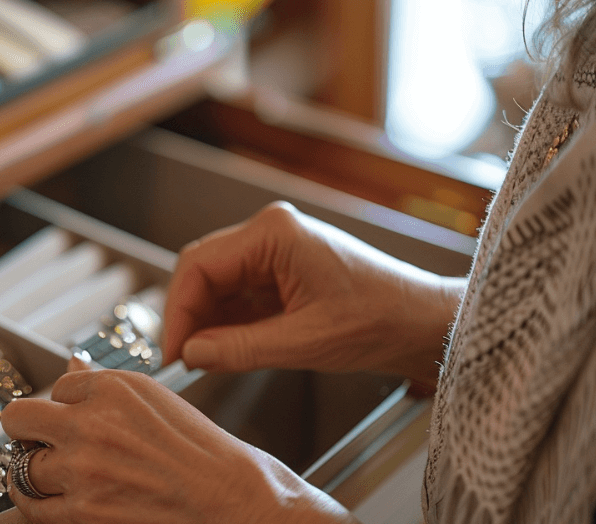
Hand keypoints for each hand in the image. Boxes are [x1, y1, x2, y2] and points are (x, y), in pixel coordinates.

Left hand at [0, 363, 353, 523]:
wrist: (234, 502)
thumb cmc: (207, 456)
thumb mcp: (158, 402)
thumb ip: (107, 389)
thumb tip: (72, 369)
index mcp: (114, 387)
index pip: (57, 386)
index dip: (63, 405)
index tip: (67, 418)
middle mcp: (93, 422)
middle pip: (20, 419)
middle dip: (28, 431)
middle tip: (39, 443)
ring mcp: (83, 469)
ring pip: (21, 466)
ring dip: (36, 472)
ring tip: (58, 478)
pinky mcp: (83, 512)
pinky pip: (31, 507)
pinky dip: (37, 506)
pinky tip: (54, 502)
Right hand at [163, 202, 463, 387]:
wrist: (421, 324)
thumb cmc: (380, 319)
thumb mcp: (305, 342)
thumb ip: (240, 348)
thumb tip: (191, 354)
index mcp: (273, 234)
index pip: (199, 265)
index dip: (178, 311)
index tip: (174, 353)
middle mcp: (269, 234)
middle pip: (203, 272)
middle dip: (189, 317)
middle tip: (183, 361)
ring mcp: (274, 252)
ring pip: (217, 286)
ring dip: (207, 323)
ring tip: (204, 361)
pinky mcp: (281, 274)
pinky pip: (238, 296)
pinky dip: (226, 324)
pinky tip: (225, 351)